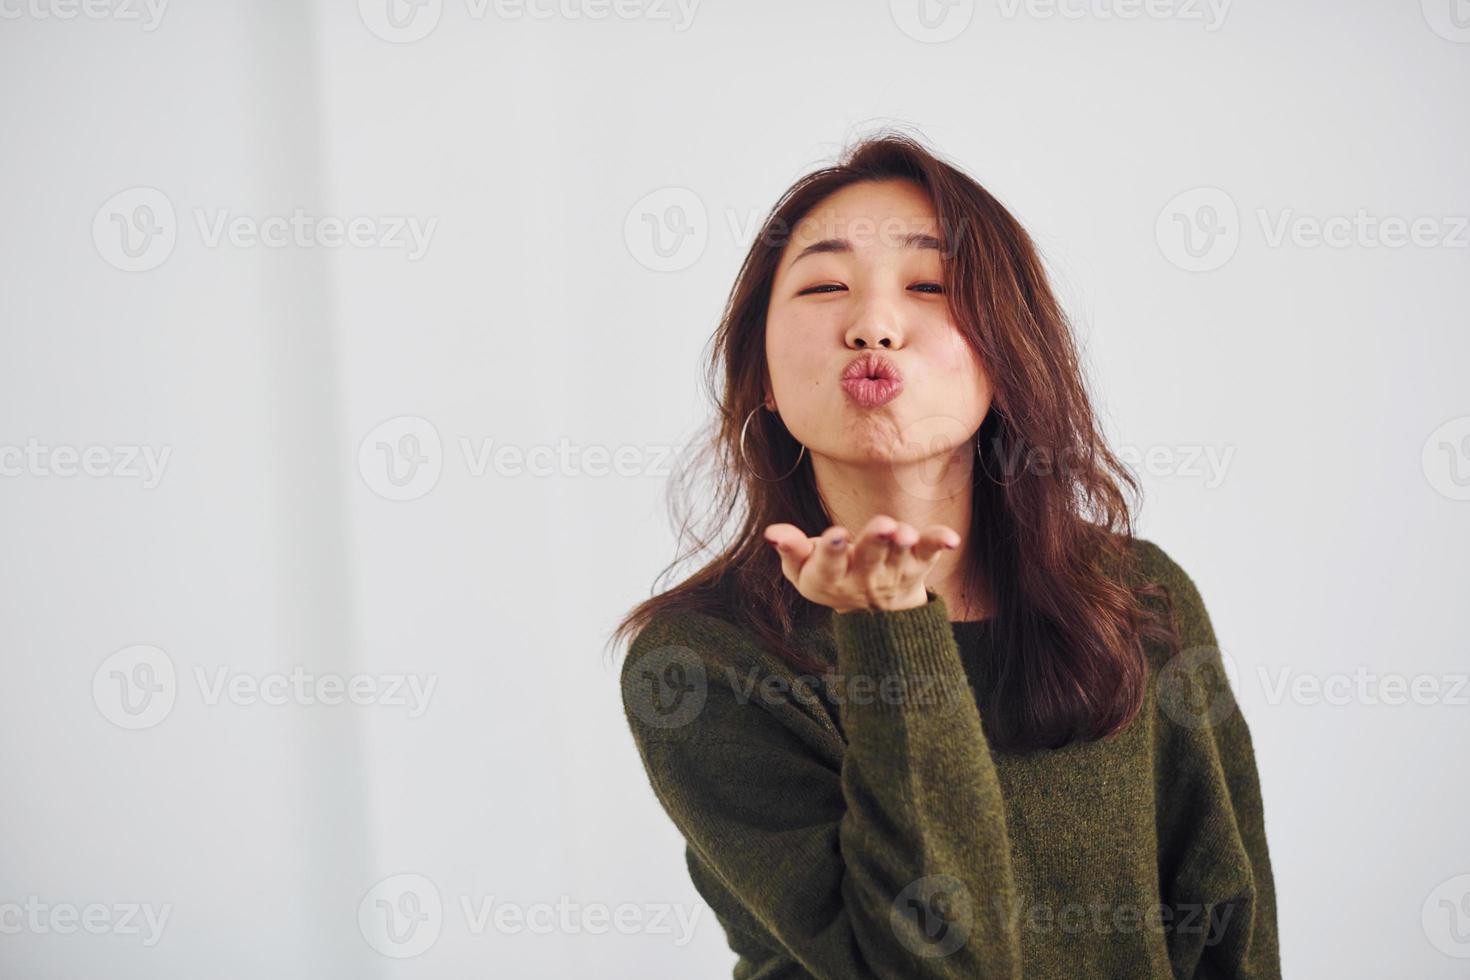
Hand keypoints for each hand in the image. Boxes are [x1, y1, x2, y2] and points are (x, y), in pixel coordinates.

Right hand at [763, 515, 959, 613]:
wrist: (875, 615)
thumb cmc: (831, 577)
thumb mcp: (803, 570)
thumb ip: (790, 549)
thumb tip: (772, 532)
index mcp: (831, 578)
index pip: (828, 565)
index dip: (830, 550)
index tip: (835, 534)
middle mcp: (864, 578)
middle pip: (870, 558)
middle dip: (875, 541)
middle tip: (883, 526)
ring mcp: (894, 572)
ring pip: (900, 556)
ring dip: (904, 544)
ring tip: (904, 532)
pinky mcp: (918, 565)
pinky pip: (930, 553)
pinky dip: (939, 543)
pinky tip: (951, 538)